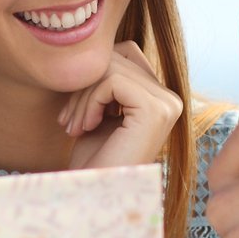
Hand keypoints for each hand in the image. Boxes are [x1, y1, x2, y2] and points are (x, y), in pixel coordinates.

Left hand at [63, 42, 184, 170]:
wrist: (93, 195)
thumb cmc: (92, 159)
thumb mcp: (99, 109)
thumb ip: (105, 77)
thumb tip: (96, 42)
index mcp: (161, 98)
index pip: (124, 55)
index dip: (92, 77)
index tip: (73, 113)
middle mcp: (171, 99)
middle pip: (118, 58)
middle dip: (84, 86)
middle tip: (67, 121)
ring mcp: (167, 104)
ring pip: (111, 67)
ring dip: (81, 96)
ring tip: (73, 126)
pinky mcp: (155, 110)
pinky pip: (112, 80)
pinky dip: (88, 100)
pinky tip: (84, 127)